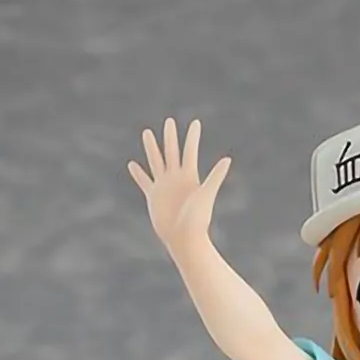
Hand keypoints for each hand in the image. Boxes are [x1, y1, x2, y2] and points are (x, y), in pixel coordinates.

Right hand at [127, 117, 230, 261]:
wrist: (184, 238)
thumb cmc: (198, 219)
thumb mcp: (206, 194)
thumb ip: (216, 176)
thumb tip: (227, 159)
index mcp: (189, 175)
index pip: (190, 150)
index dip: (193, 137)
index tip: (196, 122)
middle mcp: (176, 177)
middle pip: (172, 151)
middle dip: (170, 137)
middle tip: (170, 121)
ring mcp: (164, 185)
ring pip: (156, 161)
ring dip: (152, 148)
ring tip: (147, 132)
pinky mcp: (153, 196)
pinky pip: (144, 181)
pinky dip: (138, 173)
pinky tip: (132, 164)